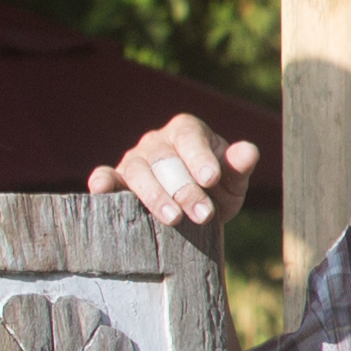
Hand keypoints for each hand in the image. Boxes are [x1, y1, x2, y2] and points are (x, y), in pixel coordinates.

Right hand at [93, 112, 257, 232]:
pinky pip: (106, 176)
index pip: (189, 137)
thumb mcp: (232, 181)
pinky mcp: (118, 180)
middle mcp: (157, 141)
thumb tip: (249, 151)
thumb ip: (238, 166)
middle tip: (203, 214)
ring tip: (174, 219)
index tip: (211, 179)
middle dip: (185, 188)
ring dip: (156, 196)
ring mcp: (135, 160)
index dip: (199, 157)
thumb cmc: (216, 190)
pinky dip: (102, 181)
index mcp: (186, 131)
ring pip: (139, 172)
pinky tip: (101, 189)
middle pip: (166, 160)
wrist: (195, 213)